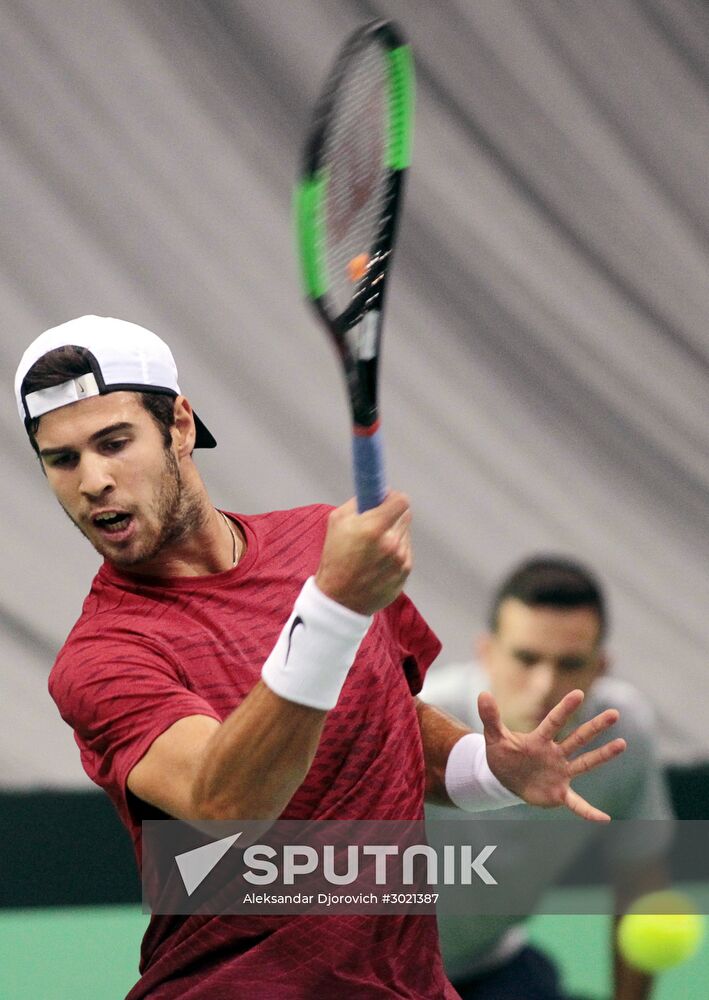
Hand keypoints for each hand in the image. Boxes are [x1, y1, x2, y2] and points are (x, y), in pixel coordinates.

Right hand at [315, 492, 411, 614]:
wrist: (339, 599)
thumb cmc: (335, 558)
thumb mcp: (336, 522)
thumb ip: (358, 502)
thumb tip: (375, 493)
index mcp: (374, 527)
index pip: (401, 500)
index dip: (393, 498)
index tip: (385, 500)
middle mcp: (391, 542)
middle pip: (405, 515)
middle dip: (392, 515)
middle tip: (378, 522)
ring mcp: (401, 559)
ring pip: (405, 533)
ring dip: (394, 534)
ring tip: (374, 547)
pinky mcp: (405, 572)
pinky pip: (406, 551)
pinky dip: (395, 551)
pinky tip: (378, 561)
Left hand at [479, 689, 626, 821]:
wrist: (504, 779)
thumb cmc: (503, 754)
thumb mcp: (494, 737)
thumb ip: (490, 717)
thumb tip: (483, 694)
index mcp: (540, 739)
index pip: (554, 722)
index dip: (564, 709)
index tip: (578, 693)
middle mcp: (555, 753)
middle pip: (578, 738)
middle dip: (595, 727)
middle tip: (614, 713)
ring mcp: (560, 772)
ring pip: (585, 763)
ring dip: (603, 755)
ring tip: (622, 744)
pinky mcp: (559, 792)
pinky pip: (577, 804)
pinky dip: (589, 811)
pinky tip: (605, 818)